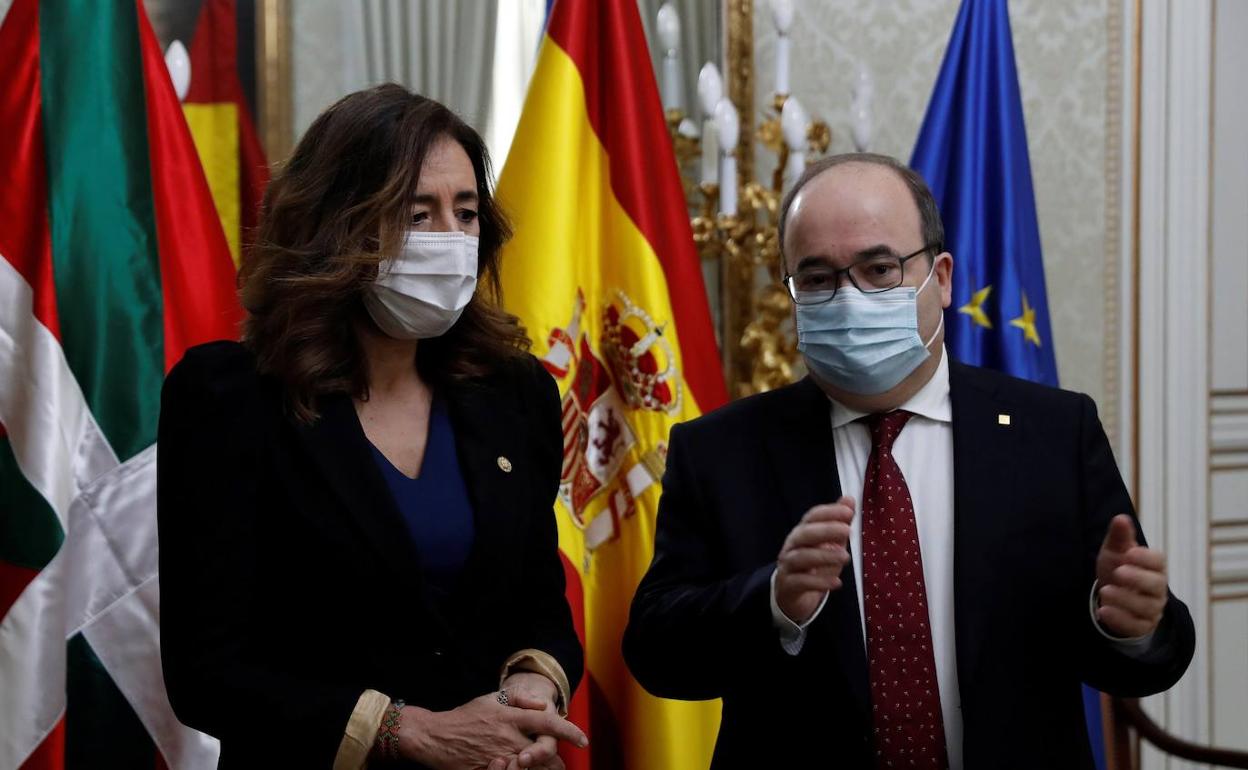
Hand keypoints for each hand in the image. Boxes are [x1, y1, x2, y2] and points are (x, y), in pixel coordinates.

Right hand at [397, 693, 586, 769]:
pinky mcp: (488, 769)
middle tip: (563, 765)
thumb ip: (519, 699)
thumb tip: (544, 704)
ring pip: (531, 769)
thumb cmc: (465, 716)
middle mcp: (508, 738)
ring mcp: (498, 756)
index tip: (583, 739)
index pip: (547, 722)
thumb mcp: (492, 699)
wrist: (435, 736)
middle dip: (558, 762)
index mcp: (510, 717)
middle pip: (544, 753)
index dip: (569, 731)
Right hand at [775, 497, 853, 624]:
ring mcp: (788, 566)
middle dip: (825, 530)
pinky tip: (837, 582)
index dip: (829, 512)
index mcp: (802, 533)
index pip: (812, 516)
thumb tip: (850, 499)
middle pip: (804, 534)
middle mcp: (792, 546)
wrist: (792, 595)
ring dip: (824, 556)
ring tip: (846, 557)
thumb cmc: (813, 566)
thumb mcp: (828, 544)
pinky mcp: (788, 586)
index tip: (849, 512)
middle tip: (848, 531)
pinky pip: (801, 582)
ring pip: (801, 557)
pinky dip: (819, 582)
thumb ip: (838, 523)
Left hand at [1095, 514, 1167, 637]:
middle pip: (1156, 584)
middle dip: (1138, 578)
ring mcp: (1151, 609)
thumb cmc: (1118, 568)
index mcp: (1153, 567)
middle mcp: (1157, 589)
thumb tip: (1121, 518)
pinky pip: (1136, 626)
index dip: (1146, 557)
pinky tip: (1103, 611)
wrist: (1112, 596)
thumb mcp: (1115, 551)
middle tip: (1118, 572)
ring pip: (1146, 607)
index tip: (1130, 552)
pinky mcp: (1141, 626)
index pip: (1158, 561)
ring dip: (1125, 599)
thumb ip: (1119, 537)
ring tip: (1106, 591)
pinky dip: (1119, 619)